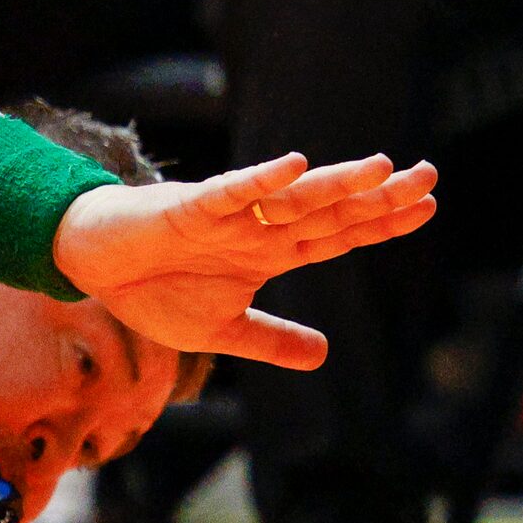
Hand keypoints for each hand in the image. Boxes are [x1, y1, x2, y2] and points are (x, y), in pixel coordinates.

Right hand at [50, 151, 438, 368]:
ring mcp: (228, 218)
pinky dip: (259, 182)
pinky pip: (229, 193)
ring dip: (334, 184)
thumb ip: (272, 339)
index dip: (382, 222)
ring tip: (379, 167)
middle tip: (429, 175)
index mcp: (271, 254)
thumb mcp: (221, 330)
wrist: (93, 266)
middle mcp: (260, 229)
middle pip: (329, 210)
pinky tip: (293, 166)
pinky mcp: (188, 210)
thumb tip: (324, 356)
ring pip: (291, 198)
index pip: (339, 235)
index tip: (426, 207)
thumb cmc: (154, 290)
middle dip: (378, 196)